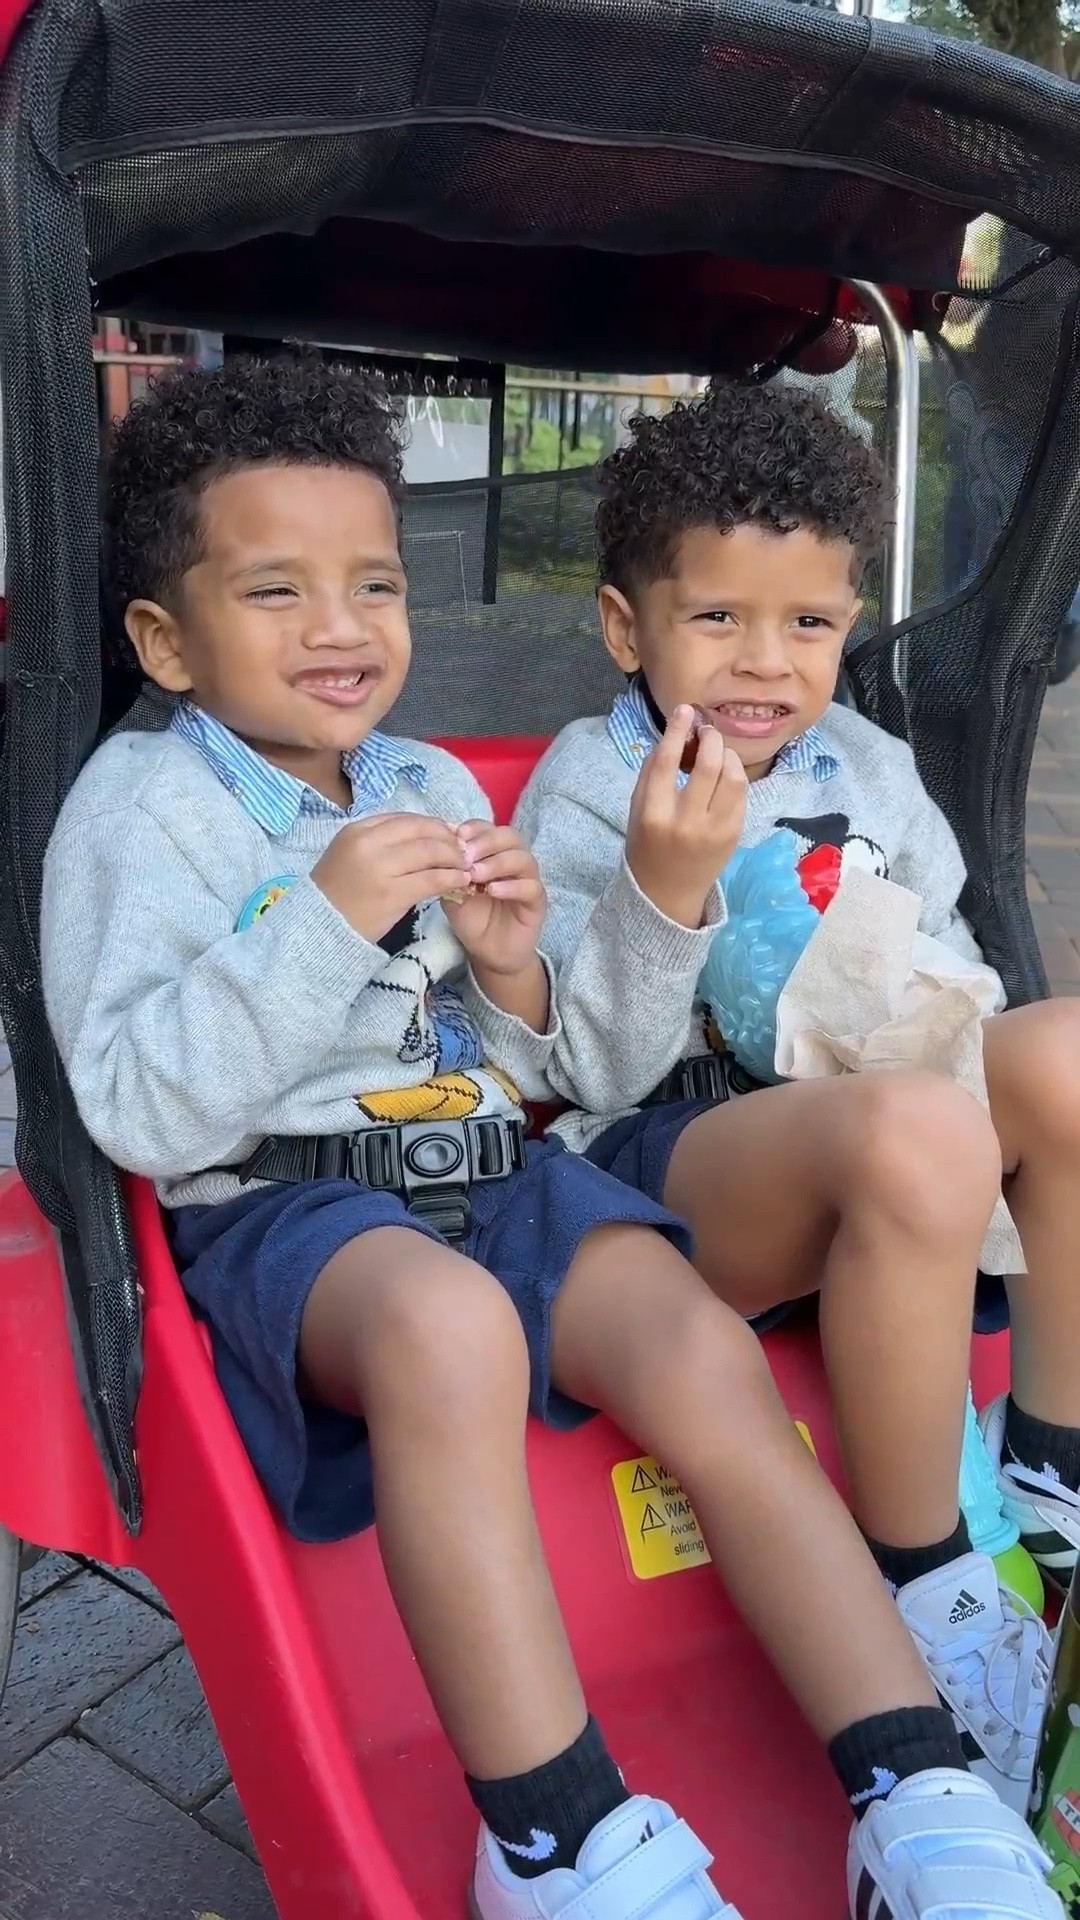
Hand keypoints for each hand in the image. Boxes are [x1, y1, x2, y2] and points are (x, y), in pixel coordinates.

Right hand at [311, 812, 468, 943]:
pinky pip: (431, 880)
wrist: (319, 927)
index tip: (450, 833)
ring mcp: (380, 868)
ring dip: (454, 857)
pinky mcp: (392, 894)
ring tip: (466, 865)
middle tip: (464, 849)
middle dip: (448, 838)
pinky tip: (462, 881)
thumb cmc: (338, 893)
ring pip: (430, 852)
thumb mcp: (350, 854)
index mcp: (357, 830)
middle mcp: (368, 843)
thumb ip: (381, 841)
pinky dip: (451, 878)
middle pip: (421, 831)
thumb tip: (425, 835)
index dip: (433, 824)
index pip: (405, 818)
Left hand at [443, 823, 545, 977]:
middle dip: (486, 842)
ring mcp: (528, 879)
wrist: (487, 952)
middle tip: (466, 856)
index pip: (489, 828)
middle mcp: (513, 861)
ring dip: (497, 862)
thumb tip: (442, 850)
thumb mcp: (452, 893)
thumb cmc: (471, 918)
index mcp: (493, 853)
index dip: (475, 829)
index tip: (456, 837)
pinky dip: (511, 886)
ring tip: (476, 875)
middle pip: (510, 836)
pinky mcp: (537, 901)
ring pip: (523, 858)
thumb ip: (450, 872)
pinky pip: (530, 887)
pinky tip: (492, 891)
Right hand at [626, 704, 746, 926]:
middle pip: (708, 763)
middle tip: (706, 730)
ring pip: (733, 776)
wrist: (668, 892)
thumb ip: (652, 772)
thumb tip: (676, 733)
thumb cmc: (647, 844)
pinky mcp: (734, 833)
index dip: (677, 729)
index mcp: (654, 813)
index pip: (667, 761)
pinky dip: (734, 775)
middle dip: (710, 738)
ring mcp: (715, 829)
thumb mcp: (637, 809)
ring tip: (717, 752)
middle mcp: (686, 821)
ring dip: (727, 755)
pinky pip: (741, 793)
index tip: (685, 710)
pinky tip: (724, 774)